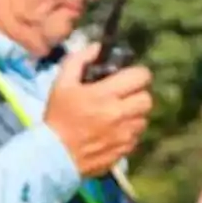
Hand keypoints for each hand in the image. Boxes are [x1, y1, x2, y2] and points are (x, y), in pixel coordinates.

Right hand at [44, 45, 152, 176]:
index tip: (126, 78)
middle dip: (137, 95)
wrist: (54, 154)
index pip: (141, 76)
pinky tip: (113, 132)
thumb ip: (79, 60)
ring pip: (143, 119)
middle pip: (147, 99)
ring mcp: (123, 135)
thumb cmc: (58, 116)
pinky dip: (128, 133)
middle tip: (123, 97)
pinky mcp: (124, 151)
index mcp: (105, 94)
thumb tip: (97, 48)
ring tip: (117, 116)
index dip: (136, 75)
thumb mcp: (61, 83)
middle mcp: (119, 114)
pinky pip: (136, 137)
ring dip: (134, 115)